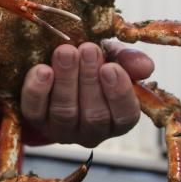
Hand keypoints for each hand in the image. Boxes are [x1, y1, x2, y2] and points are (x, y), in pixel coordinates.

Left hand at [21, 41, 154, 147]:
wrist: (54, 66)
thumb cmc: (92, 65)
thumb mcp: (112, 58)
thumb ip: (128, 61)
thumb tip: (145, 66)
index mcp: (118, 120)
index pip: (125, 116)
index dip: (119, 93)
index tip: (111, 67)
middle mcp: (92, 132)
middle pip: (94, 115)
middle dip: (89, 79)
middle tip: (87, 49)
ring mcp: (62, 130)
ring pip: (65, 112)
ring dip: (66, 80)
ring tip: (65, 51)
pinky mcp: (36, 121)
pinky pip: (35, 111)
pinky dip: (38, 90)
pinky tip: (42, 70)